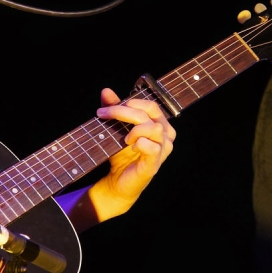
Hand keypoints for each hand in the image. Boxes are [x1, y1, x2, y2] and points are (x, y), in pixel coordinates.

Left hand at [91, 87, 175, 218]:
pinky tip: (131, 148)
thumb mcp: (116, 129)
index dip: (130, 103)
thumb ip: (114, 110)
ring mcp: (163, 151)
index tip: (107, 108)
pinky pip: (153, 148)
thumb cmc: (121, 154)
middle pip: (150, 113)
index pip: (151, 105)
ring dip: (134, 129)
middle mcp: (166, 136)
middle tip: (105, 115)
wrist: (117, 181)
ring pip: (154, 128)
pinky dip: (140, 144)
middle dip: (124, 111)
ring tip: (124, 138)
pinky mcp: (154, 164)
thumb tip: (106, 91)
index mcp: (160, 125)